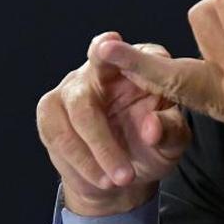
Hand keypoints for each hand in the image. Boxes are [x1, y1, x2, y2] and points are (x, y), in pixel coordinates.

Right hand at [37, 33, 191, 215]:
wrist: (122, 178)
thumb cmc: (154, 147)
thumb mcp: (173, 142)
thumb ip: (169, 131)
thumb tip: (151, 128)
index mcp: (144, 64)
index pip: (138, 51)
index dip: (124, 51)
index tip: (109, 45)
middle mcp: (104, 67)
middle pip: (96, 75)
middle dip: (110, 120)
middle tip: (124, 159)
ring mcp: (74, 87)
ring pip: (78, 110)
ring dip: (99, 150)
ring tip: (123, 178)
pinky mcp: (51, 110)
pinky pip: (59, 133)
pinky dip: (81, 160)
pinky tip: (101, 178)